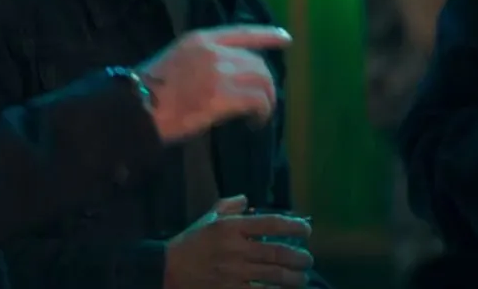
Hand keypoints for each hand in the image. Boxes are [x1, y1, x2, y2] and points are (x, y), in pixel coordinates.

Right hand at [138, 26, 291, 143]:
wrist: (136, 106)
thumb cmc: (148, 89)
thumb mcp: (176, 60)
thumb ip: (203, 61)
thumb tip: (225, 76)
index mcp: (200, 39)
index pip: (243, 32)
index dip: (267, 35)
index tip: (286, 39)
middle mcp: (214, 51)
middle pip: (257, 62)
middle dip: (266, 83)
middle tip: (262, 103)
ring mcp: (219, 73)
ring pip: (261, 81)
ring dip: (266, 100)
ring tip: (260, 115)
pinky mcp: (222, 96)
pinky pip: (256, 100)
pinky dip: (261, 112)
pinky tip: (254, 122)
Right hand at [165, 195, 312, 288]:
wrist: (168, 271)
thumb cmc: (191, 243)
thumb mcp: (207, 219)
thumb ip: (228, 206)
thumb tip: (247, 199)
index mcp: (231, 228)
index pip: (271, 223)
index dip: (294, 226)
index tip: (306, 230)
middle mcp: (236, 249)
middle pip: (278, 252)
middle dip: (299, 257)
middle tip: (308, 260)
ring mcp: (235, 273)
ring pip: (275, 276)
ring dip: (294, 278)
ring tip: (302, 278)